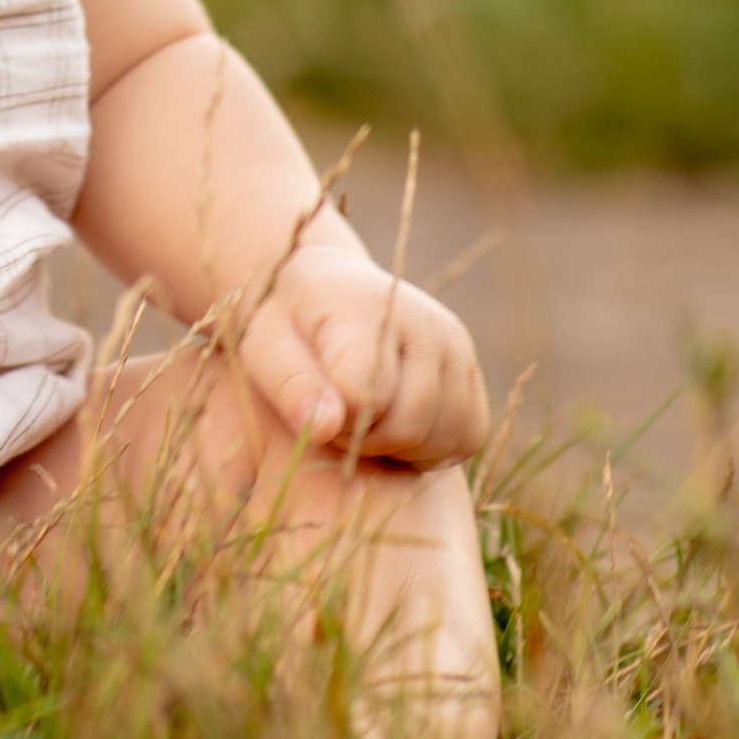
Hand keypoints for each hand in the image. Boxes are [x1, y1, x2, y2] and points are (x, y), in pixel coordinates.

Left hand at [235, 241, 488, 466]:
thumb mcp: (265, 347)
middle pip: (408, 426)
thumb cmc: (288, 323)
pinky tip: (396, 426)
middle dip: (365, 440)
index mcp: (367, 310)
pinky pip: (469, 437)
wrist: (327, 290)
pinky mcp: (472, 371)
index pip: (365, 399)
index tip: (313, 405)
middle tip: (335, 419)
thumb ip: (292, 385)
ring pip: (443, 438)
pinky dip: (434, 449)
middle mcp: (424, 323)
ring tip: (363, 419)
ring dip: (399, 448)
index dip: (332, 421)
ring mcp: (456, 346)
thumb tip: (325, 427)